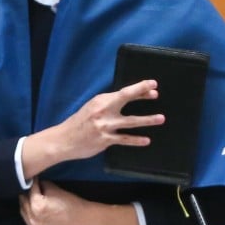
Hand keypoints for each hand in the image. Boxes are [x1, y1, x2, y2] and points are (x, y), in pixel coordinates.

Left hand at [19, 179, 140, 224]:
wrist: (86, 222)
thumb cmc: (73, 203)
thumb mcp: (57, 190)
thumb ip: (43, 185)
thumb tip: (35, 182)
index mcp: (37, 206)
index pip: (30, 191)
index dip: (33, 183)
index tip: (33, 178)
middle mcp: (33, 221)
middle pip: (24, 204)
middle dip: (27, 196)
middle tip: (30, 190)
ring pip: (25, 217)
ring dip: (28, 208)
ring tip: (33, 202)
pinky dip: (34, 221)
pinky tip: (39, 216)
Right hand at [21, 80, 163, 176]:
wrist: (64, 140)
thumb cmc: (79, 123)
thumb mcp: (92, 107)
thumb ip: (109, 104)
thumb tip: (128, 99)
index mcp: (101, 100)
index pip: (123, 91)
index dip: (139, 87)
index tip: (152, 84)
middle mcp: (103, 111)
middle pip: (126, 99)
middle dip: (142, 95)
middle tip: (156, 94)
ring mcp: (105, 126)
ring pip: (130, 122)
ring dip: (147, 120)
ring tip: (160, 118)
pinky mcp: (105, 140)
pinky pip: (124, 139)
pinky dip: (136, 140)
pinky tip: (146, 140)